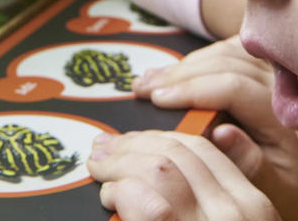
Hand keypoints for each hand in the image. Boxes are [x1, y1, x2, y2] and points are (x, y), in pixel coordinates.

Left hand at [88, 130, 279, 220]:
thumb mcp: (226, 220)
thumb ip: (211, 189)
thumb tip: (195, 143)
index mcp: (252, 204)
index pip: (202, 148)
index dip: (159, 136)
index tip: (134, 138)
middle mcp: (236, 211)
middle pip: (176, 151)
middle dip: (132, 143)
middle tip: (102, 147)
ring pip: (156, 166)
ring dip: (118, 163)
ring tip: (98, 168)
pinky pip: (140, 197)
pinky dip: (117, 190)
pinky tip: (109, 196)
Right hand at [132, 35, 297, 220]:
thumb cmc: (287, 182)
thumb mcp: (273, 186)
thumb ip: (250, 163)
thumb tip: (220, 132)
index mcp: (287, 118)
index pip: (233, 87)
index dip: (190, 90)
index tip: (157, 99)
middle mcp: (285, 88)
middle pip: (225, 64)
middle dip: (177, 75)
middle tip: (143, 88)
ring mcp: (277, 74)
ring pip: (225, 51)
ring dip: (184, 64)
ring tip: (152, 79)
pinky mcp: (268, 67)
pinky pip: (231, 49)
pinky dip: (200, 57)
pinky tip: (177, 70)